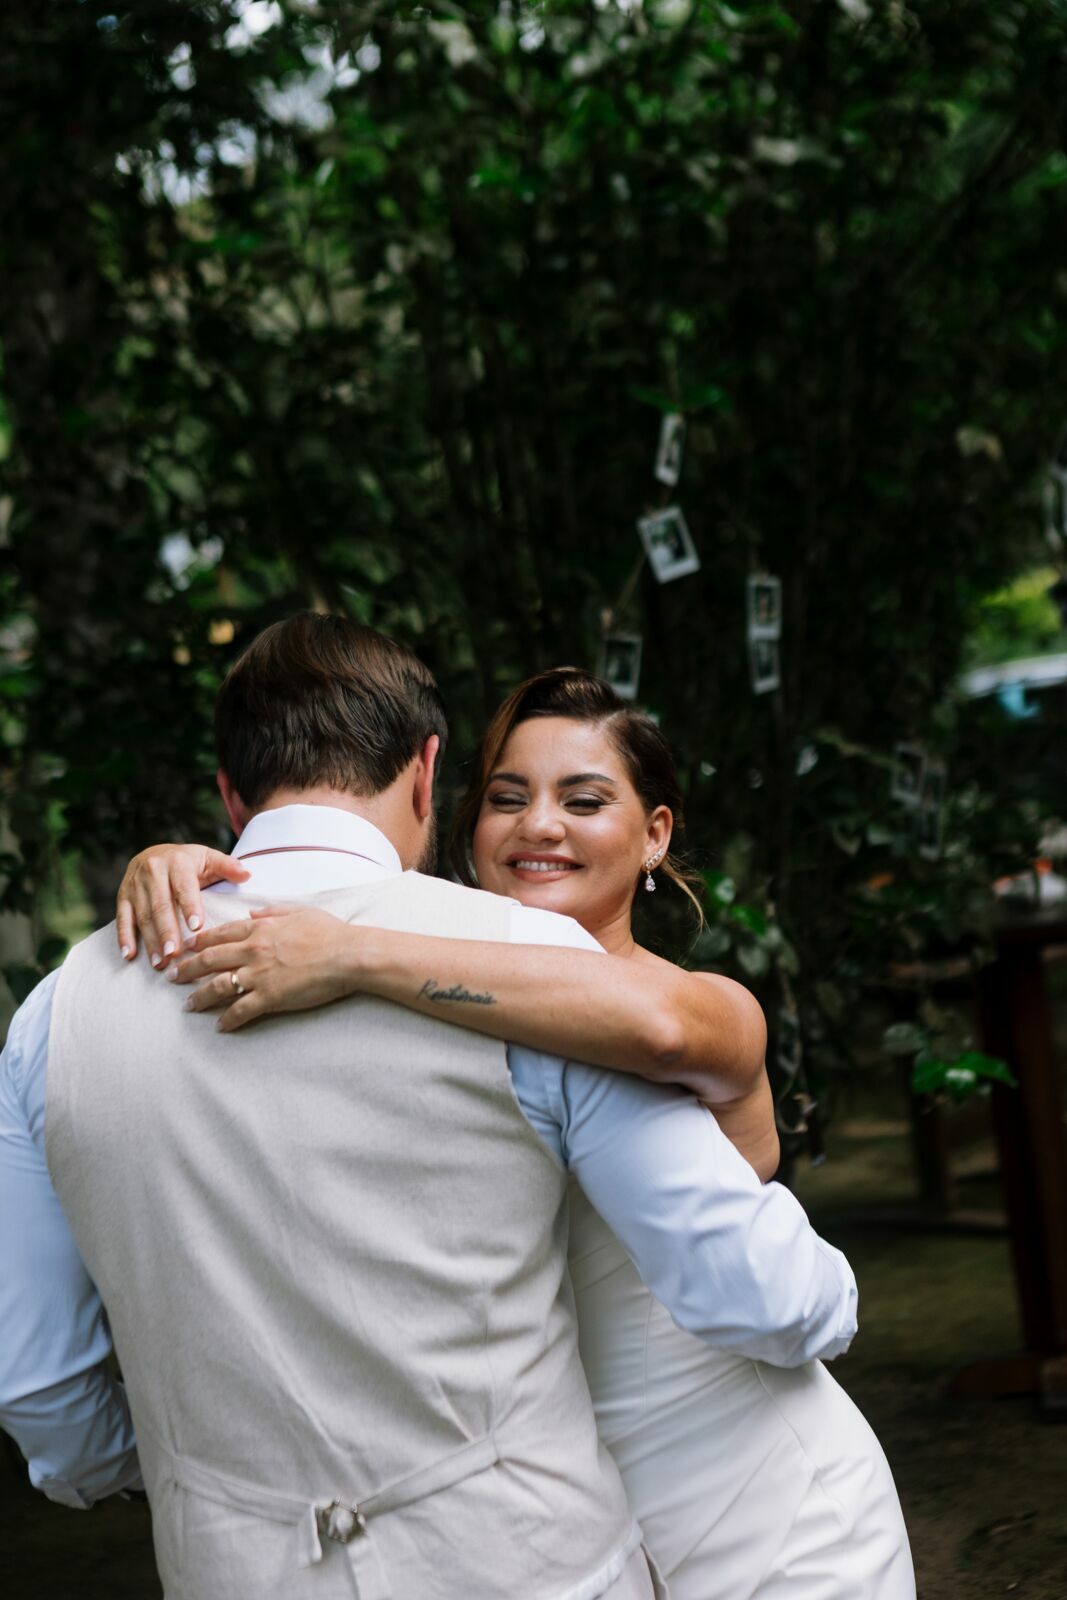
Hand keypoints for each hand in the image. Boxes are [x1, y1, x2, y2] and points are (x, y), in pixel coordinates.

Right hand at [116, 844, 249, 967]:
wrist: (155, 853)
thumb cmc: (189, 862)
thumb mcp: (209, 859)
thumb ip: (227, 867)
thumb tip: (247, 874)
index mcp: (177, 862)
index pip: (184, 887)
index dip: (190, 906)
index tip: (197, 928)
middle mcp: (153, 871)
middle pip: (160, 905)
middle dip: (167, 931)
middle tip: (174, 954)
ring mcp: (135, 884)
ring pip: (142, 914)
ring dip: (150, 940)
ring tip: (160, 962)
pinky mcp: (122, 895)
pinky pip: (122, 917)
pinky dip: (124, 937)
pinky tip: (129, 955)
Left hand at [169, 906, 358, 1030]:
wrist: (347, 955)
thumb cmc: (329, 932)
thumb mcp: (299, 911)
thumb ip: (272, 911)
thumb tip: (252, 911)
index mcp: (260, 928)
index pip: (220, 934)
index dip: (199, 941)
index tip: (186, 948)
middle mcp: (252, 950)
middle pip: (209, 960)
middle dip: (186, 969)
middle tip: (171, 977)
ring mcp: (259, 974)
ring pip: (217, 986)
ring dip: (199, 997)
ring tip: (188, 1006)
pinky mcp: (269, 997)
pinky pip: (241, 1011)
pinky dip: (228, 1020)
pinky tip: (220, 1027)